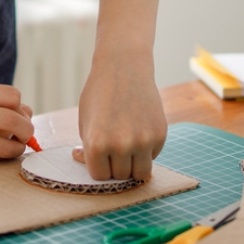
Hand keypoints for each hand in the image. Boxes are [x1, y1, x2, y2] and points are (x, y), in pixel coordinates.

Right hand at [0, 84, 34, 164]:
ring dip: (18, 147)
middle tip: (25, 132)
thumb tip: (28, 114)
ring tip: (14, 143)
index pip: (13, 96)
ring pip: (8, 147)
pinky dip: (4, 155)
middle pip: (13, 120)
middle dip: (27, 129)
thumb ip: (3, 102)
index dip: (20, 106)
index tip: (17, 112)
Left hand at [74, 59, 166, 180]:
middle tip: (113, 145)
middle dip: (115, 165)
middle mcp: (121, 145)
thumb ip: (88, 147)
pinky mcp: (160, 134)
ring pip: (140, 173)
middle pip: (120, 176)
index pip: (99, 176)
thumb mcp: (85, 121)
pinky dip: (146, 150)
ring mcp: (143, 141)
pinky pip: (153, 156)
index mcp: (97, 144)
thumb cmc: (100, 93)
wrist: (125, 67)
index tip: (99, 153)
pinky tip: (138, 129)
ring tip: (127, 146)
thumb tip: (84, 161)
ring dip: (133, 164)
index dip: (99, 165)